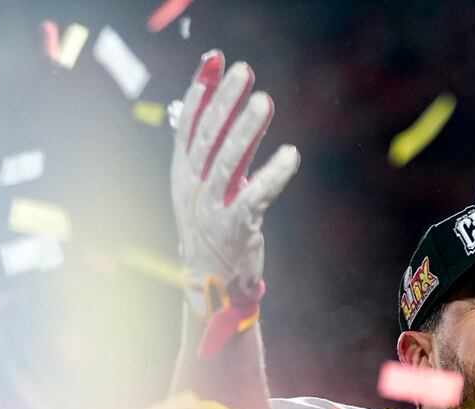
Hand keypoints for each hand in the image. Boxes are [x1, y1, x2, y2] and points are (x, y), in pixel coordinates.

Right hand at [171, 52, 299, 312]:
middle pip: (208, 136)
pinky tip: (291, 154)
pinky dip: (273, 175)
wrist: (210, 284)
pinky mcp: (235, 229)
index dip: (202, 89)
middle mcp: (193, 186)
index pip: (190, 122)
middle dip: (225, 100)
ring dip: (246, 129)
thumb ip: (219, 147)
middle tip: (244, 71)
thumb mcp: (208, 185)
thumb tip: (227, 104)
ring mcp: (211, 208)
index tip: (216, 58)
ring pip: (228, 161)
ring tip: (264, 100)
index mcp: (183, 172)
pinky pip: (255, 197)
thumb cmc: (214, 228)